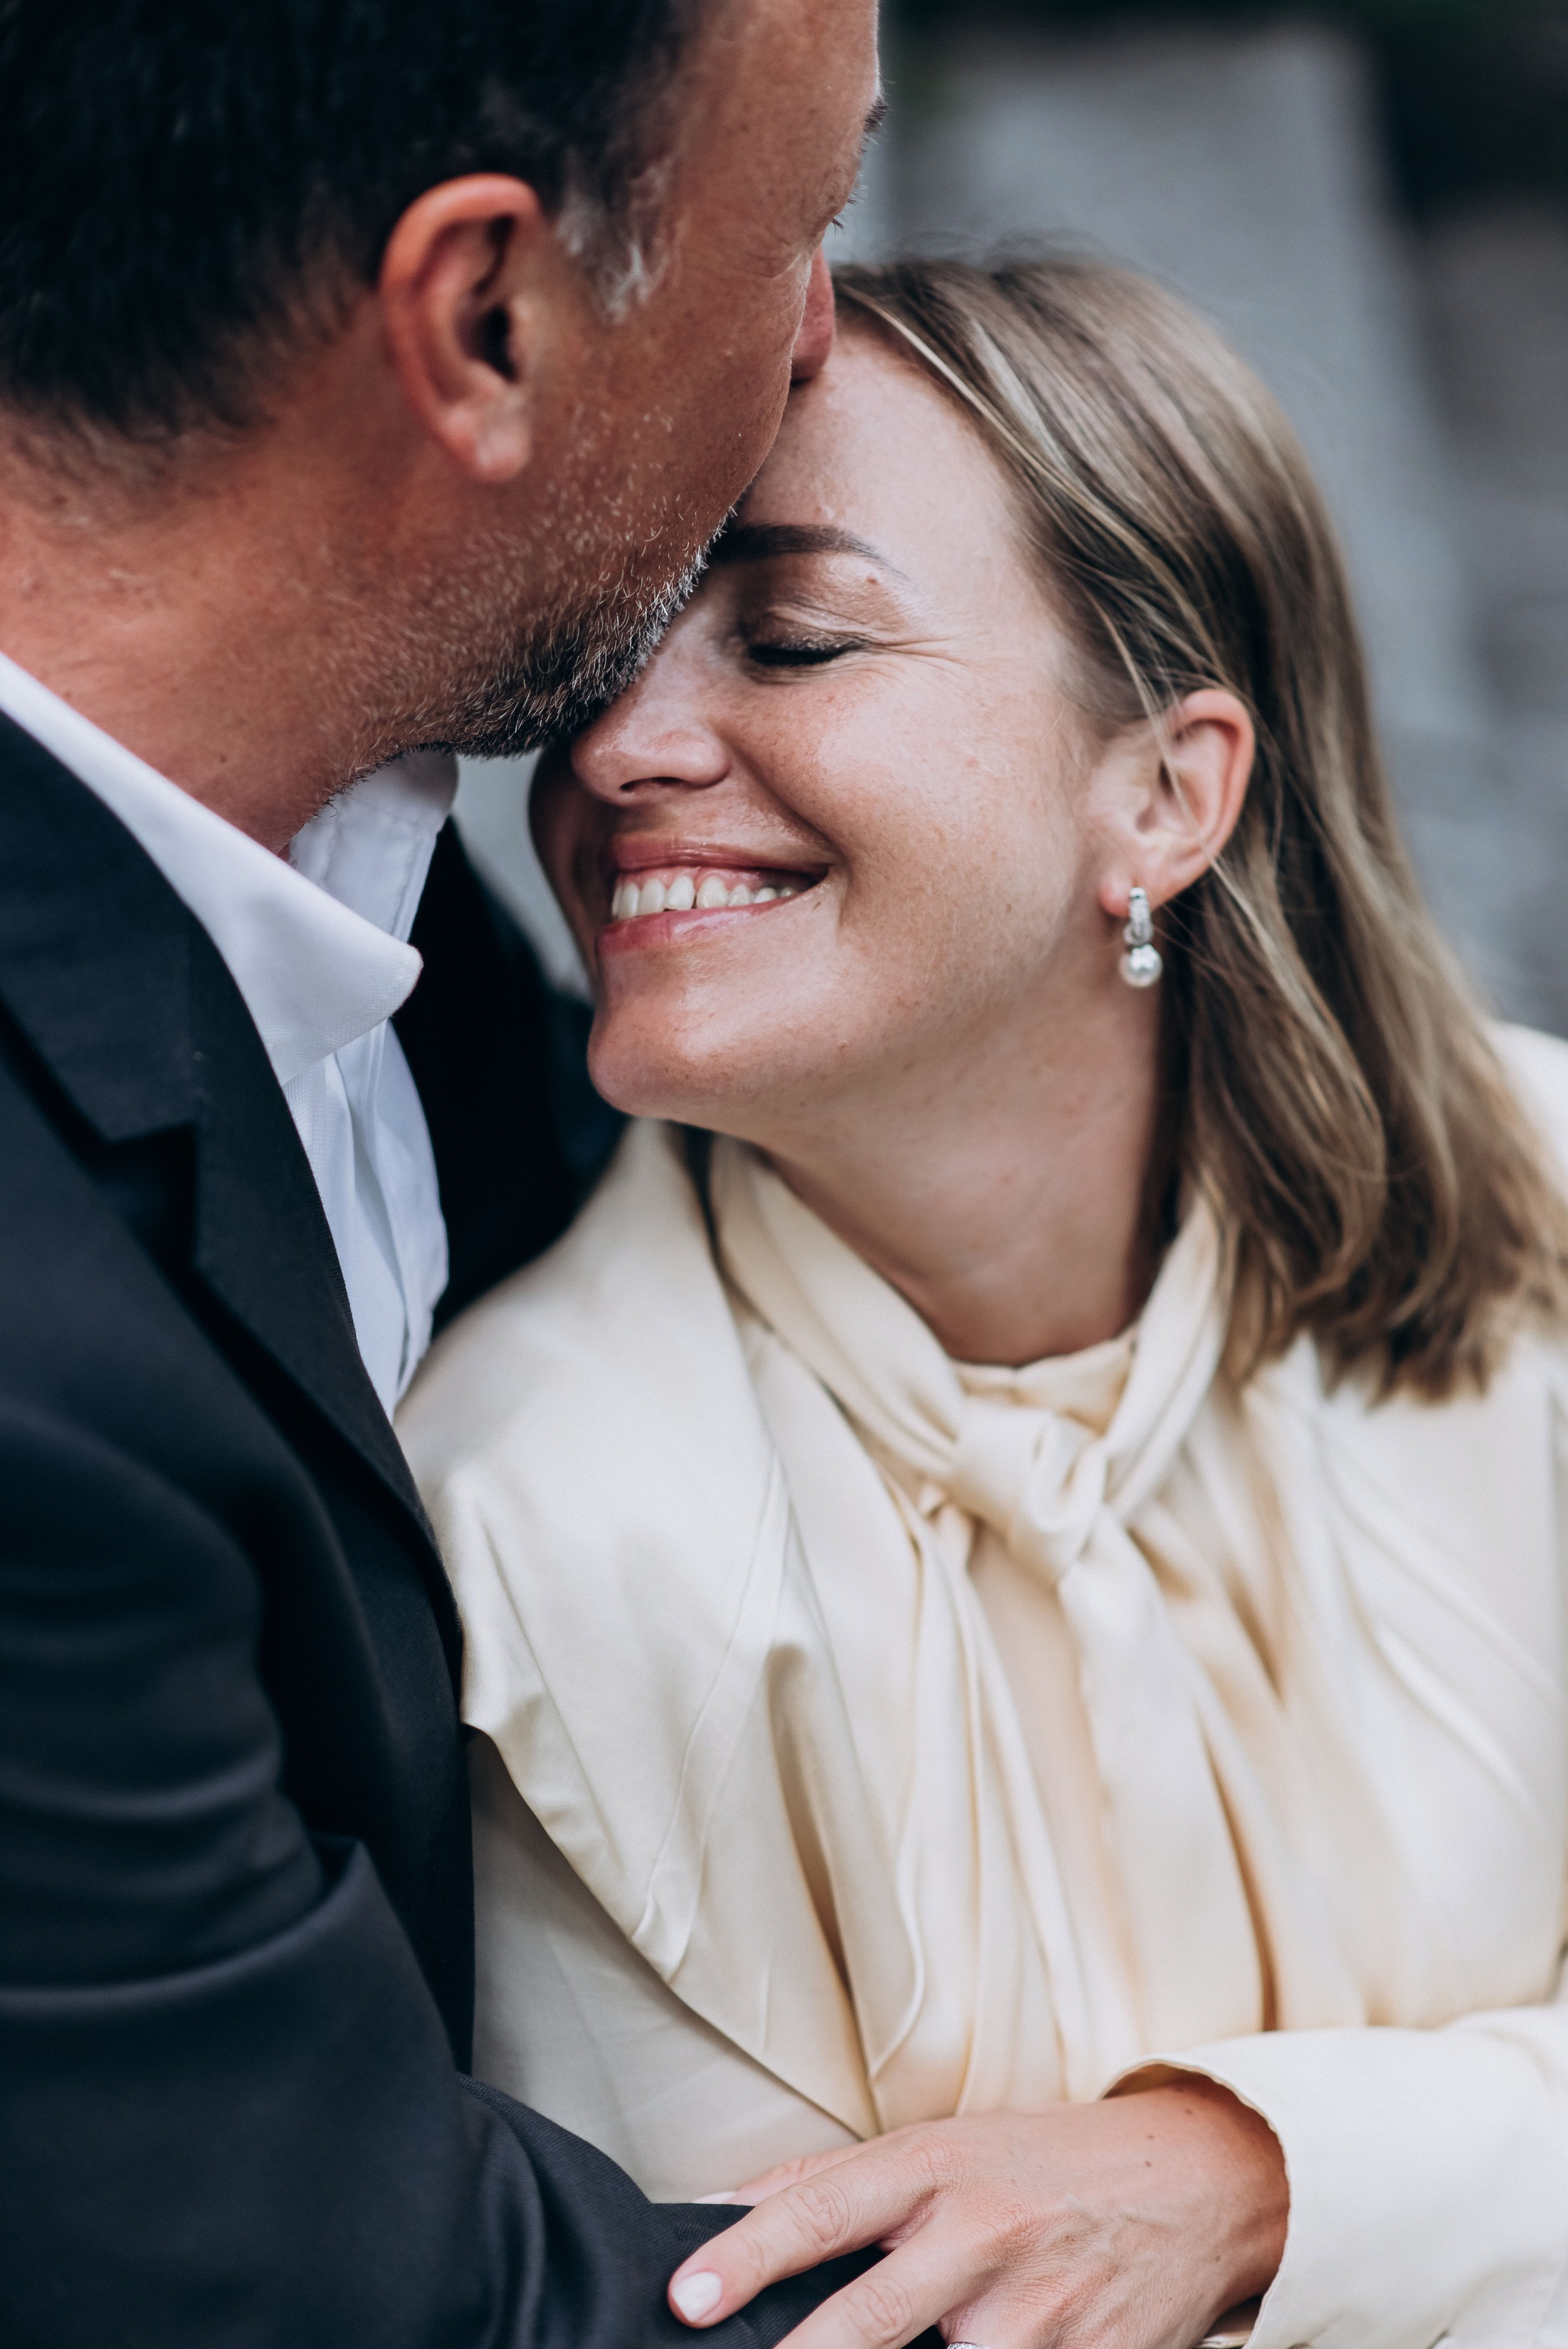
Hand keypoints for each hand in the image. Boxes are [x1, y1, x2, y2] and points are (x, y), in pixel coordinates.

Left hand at [668, 2079, 1286, 2348]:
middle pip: (871, 2318)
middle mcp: (983, 2234)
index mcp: (935, 2168)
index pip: (822, 2208)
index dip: (748, 2253)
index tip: (686, 2297)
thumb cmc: (1041, 2163)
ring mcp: (1039, 2311)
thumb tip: (720, 2207)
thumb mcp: (939, 2146)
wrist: (1194, 2180)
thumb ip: (831, 2181)